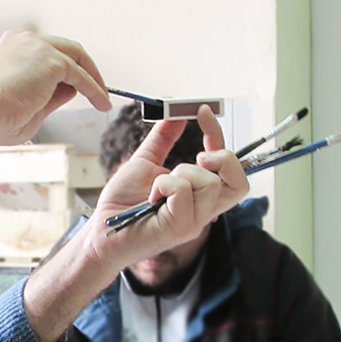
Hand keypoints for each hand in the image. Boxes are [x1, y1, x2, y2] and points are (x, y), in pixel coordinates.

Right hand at [0, 30, 111, 173]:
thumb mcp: (26, 103)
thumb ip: (50, 94)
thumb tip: (71, 90)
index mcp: (12, 47)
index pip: (45, 53)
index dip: (61, 70)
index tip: (72, 88)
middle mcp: (25, 40)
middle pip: (65, 49)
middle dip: (82, 69)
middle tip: (94, 89)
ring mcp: (39, 48)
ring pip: (76, 58)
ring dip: (92, 79)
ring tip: (102, 100)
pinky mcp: (53, 61)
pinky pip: (80, 76)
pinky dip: (94, 89)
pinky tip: (101, 104)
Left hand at [22, 106, 247, 341]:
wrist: (100, 230)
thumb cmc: (122, 202)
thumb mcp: (144, 163)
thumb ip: (163, 139)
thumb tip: (176, 112)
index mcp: (198, 195)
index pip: (229, 167)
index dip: (218, 135)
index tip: (201, 111)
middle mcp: (202, 210)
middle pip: (240, 183)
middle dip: (223, 158)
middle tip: (197, 156)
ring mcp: (194, 221)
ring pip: (211, 183)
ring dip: (182, 172)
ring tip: (158, 185)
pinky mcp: (180, 228)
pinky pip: (184, 191)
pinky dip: (164, 184)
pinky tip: (150, 197)